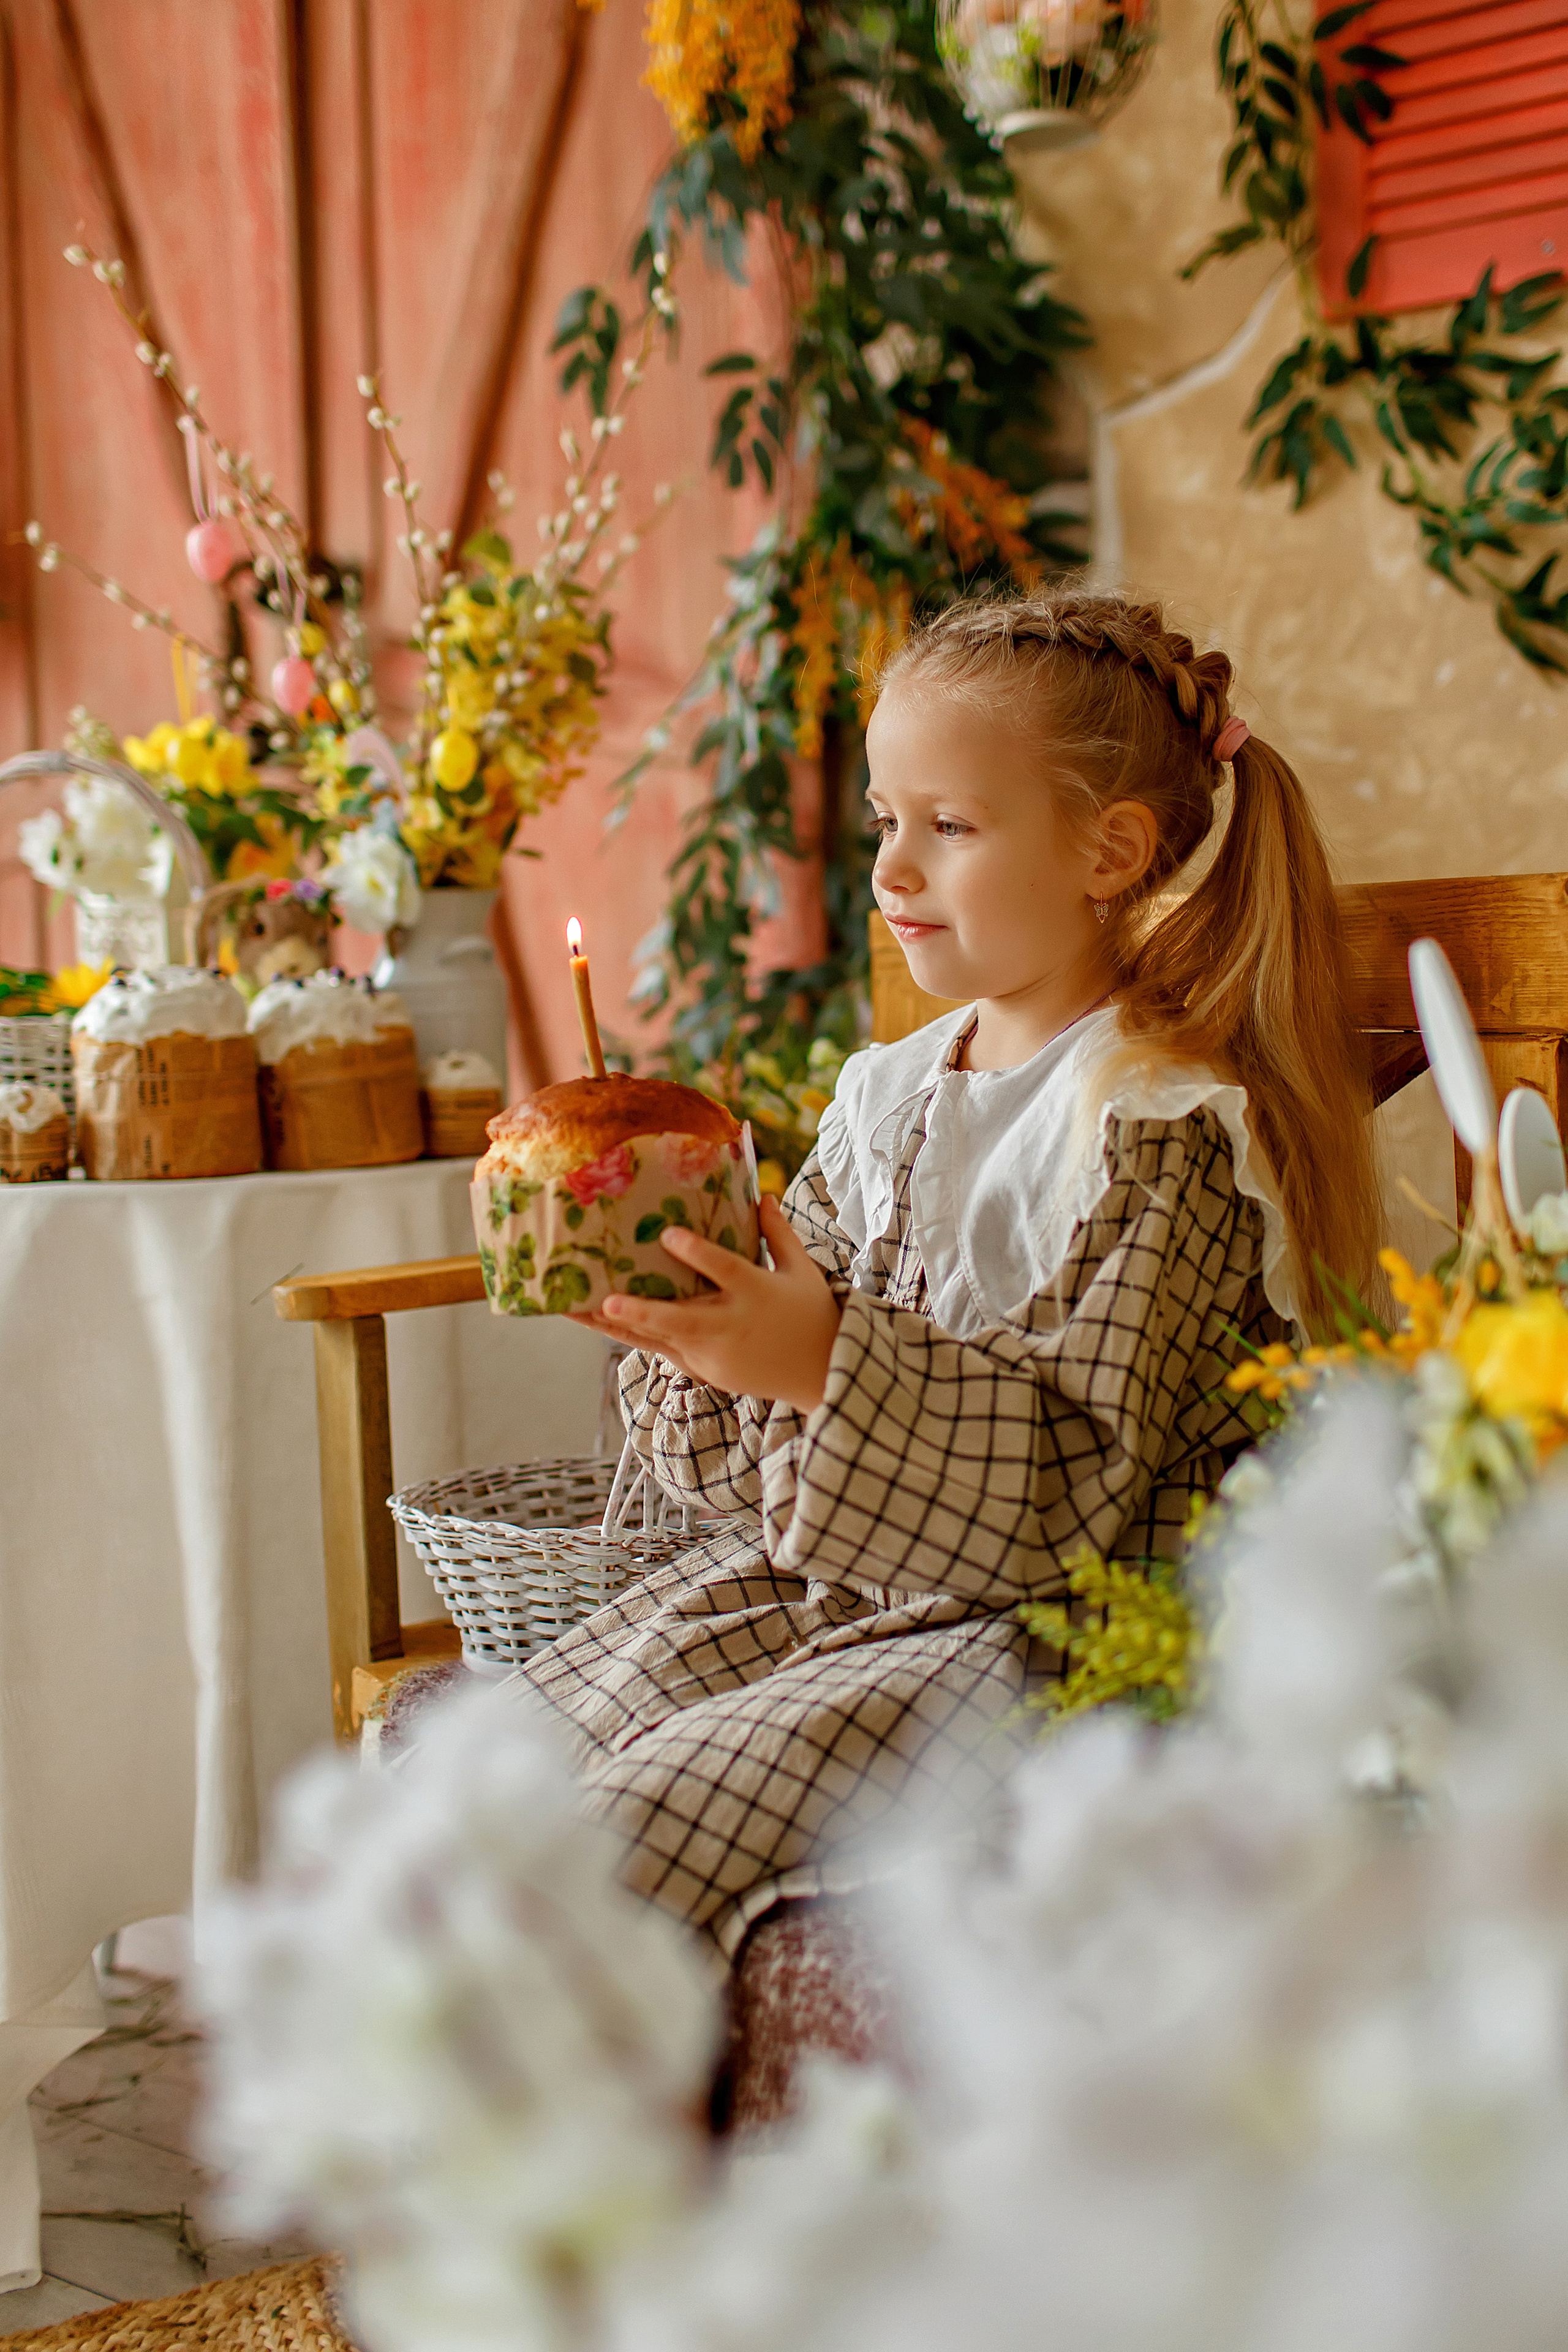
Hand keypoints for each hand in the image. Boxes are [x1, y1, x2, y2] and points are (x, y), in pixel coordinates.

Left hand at [570, 1196, 841, 1413]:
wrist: (825, 1373)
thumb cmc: (814, 1314)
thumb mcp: (802, 1270)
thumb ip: (778, 1233)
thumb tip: (762, 1194)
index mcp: (758, 1294)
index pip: (725, 1270)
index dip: (698, 1254)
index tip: (669, 1234)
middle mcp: (732, 1326)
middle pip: (682, 1320)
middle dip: (643, 1312)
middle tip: (609, 1300)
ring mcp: (715, 1354)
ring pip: (661, 1340)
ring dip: (620, 1325)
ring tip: (579, 1311)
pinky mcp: (706, 1371)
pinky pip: (663, 1351)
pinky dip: (634, 1336)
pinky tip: (603, 1323)